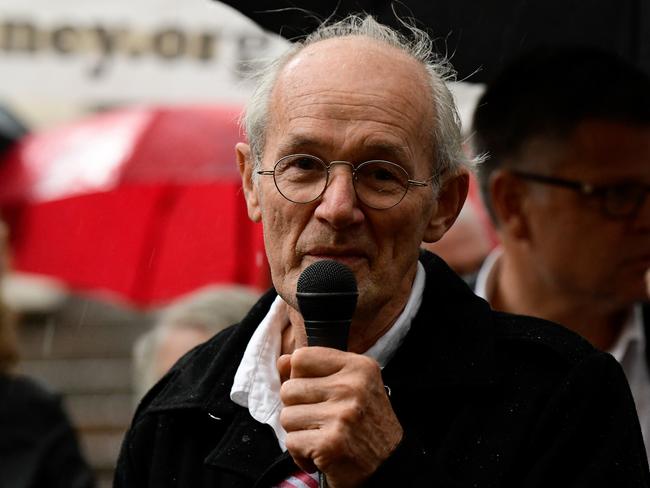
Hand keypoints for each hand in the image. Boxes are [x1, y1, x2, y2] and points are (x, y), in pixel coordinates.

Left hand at [278, 347, 402, 487]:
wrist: (391, 465)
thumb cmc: (366, 423)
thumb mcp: (352, 384)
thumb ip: (315, 369)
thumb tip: (282, 361)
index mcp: (358, 367)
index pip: (301, 358)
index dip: (300, 377)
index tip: (315, 393)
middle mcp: (352, 387)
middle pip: (289, 389)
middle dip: (298, 408)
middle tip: (321, 420)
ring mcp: (341, 415)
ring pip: (286, 416)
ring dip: (299, 432)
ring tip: (322, 436)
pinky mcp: (330, 443)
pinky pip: (290, 442)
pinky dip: (300, 454)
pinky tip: (320, 453)